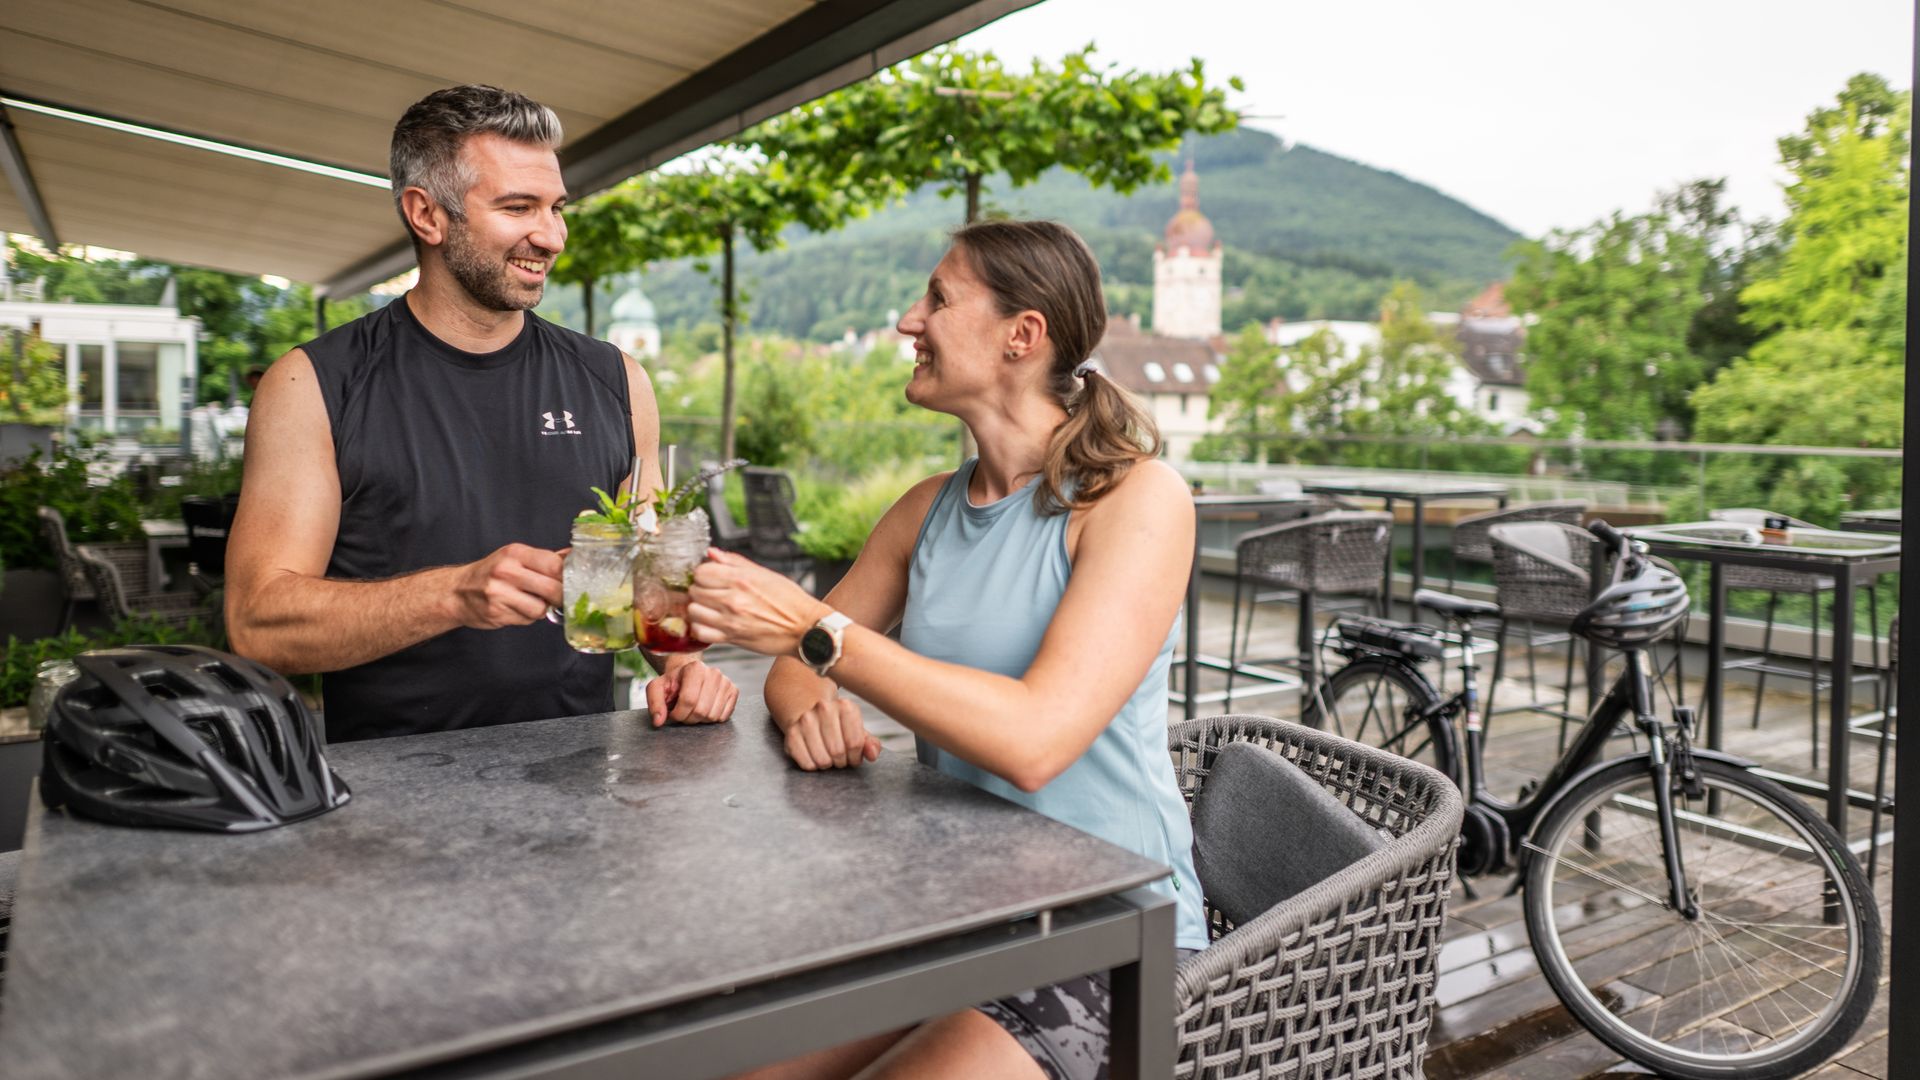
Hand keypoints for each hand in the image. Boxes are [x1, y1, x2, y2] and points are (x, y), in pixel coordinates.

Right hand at [450, 544, 562, 628]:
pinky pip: (527, 620)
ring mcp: (499, 593)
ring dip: (541, 608)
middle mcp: (506, 571)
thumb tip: (573, 556)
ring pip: (541, 608)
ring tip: (530, 601)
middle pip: (552, 589)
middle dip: (561, 596)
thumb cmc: (491, 573)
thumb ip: (545, 559)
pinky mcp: (496, 613)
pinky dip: (528, 617)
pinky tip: (517, 608)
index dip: (568, 576)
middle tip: (559, 596)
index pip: (555, 564)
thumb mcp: (516, 557)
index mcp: (515, 553)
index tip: (573, 581)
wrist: (457, 591)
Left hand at [646, 656, 739, 726]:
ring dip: (700, 720)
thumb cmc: (673, 683)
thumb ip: (654, 703)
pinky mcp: (734, 691)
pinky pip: (723, 717)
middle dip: (688, 718)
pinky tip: (705, 708)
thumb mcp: (657, 688)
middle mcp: (714, 672)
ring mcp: (726, 682)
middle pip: (701, 710)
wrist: (690, 675)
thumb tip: (658, 721)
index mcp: (695, 668)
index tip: (673, 713)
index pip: (689, 700)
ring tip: (693, 709)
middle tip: (683, 712)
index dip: (678, 714)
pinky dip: (712, 719)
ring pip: (713, 716)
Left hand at [687, 549, 830, 655]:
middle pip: (694, 591)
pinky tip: (711, 624)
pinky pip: (701, 633)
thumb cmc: (789, 601)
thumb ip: (735, 562)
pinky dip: (702, 628)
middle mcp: (733, 599)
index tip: (710, 577)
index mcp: (741, 579)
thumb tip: (712, 553)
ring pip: (693, 612)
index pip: (701, 572)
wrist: (805, 628)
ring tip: (709, 609)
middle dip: (700, 590)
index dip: (704, 573)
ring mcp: (730, 620)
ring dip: (699, 609)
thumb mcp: (764, 574)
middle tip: (711, 593)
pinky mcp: (732, 638)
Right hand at [781, 696, 881, 769]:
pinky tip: (815, 755)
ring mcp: (805, 720)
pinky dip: (813, 766)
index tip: (853, 756)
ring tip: (828, 755)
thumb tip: (872, 755)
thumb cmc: (836, 724)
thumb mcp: (857, 729)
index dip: (856, 756)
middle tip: (840, 757)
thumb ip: (870, 743)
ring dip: (828, 764)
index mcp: (845, 706)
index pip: (855, 743)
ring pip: (822, 760)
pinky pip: (807, 764)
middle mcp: (824, 709)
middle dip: (842, 761)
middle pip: (838, 752)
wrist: (807, 709)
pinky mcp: (791, 733)